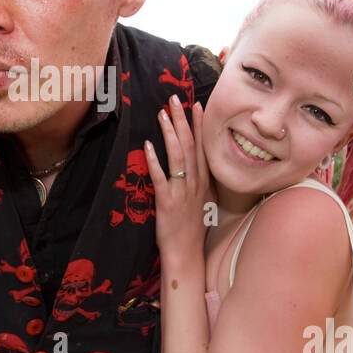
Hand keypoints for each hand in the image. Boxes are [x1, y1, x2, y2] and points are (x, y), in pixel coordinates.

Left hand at [146, 96, 212, 254]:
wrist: (186, 252)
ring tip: (162, 114)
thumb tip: (197, 165)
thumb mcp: (204, 201)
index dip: (199, 125)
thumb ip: (201, 181)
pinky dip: (154, 160)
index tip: (197, 105)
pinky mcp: (168, 201)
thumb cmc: (192, 228)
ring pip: (177, 156)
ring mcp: (183, 191)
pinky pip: (161, 177)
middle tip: (175, 99)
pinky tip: (148, 145)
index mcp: (205, 181)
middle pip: (190, 145)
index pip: (203, 147)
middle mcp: (196, 183)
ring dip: (170, 133)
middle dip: (183, 120)